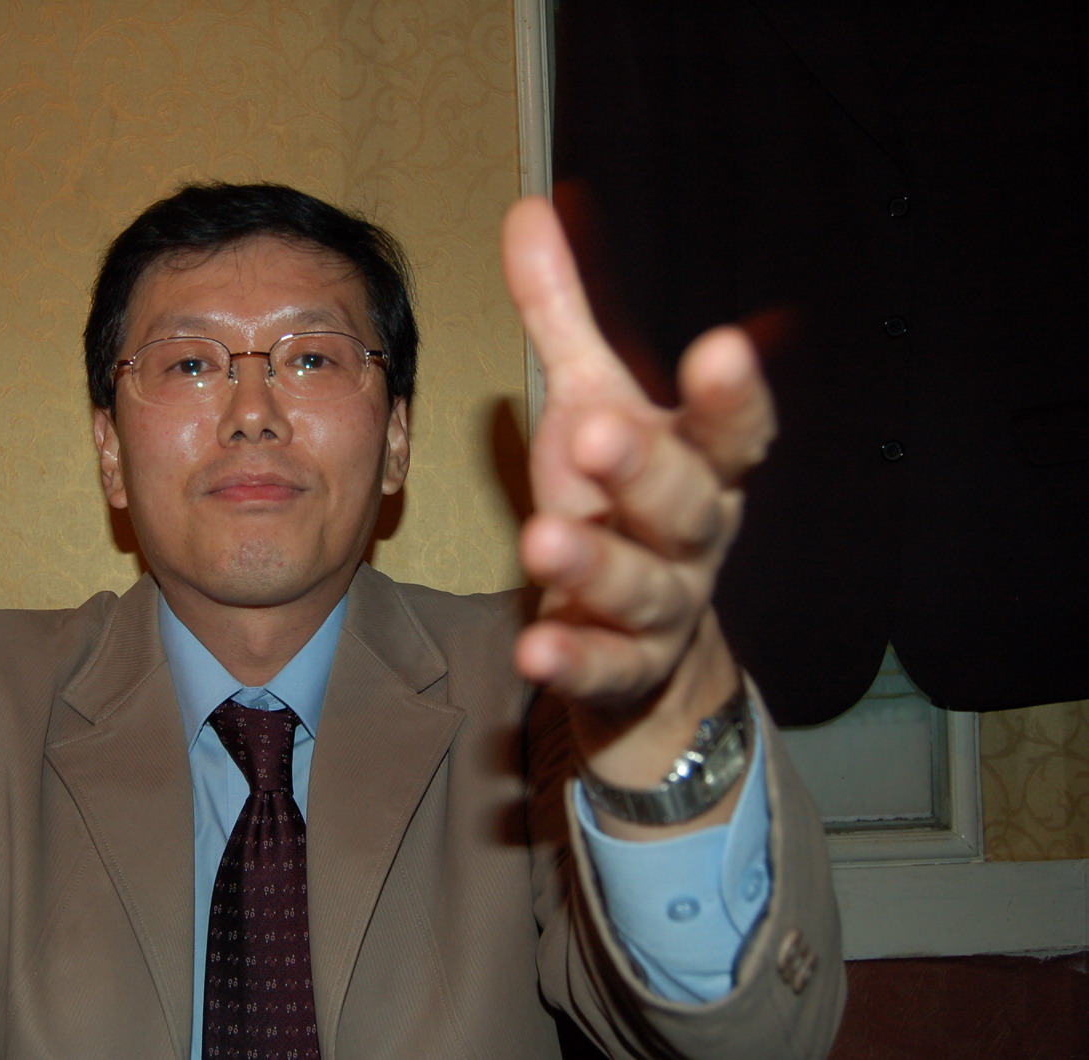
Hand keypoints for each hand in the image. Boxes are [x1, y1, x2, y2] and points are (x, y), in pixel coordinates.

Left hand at [501, 197, 772, 808]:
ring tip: (542, 539)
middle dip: (648, 467)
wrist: (650, 644)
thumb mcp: (593, 405)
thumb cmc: (622, 502)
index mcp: (701, 463)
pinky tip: (535, 651)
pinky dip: (573, 660)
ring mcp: (663, 609)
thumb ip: (563, 319)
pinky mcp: (622, 668)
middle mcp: (694, 536)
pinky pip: (604, 666)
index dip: (732, 394)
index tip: (723, 347)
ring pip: (645, 588)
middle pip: (687, 503)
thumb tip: (528, 207)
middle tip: (599, 429)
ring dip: (597, 564)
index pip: (732, 428)